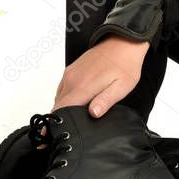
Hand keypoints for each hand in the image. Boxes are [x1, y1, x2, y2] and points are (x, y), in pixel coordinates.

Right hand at [34, 36, 148, 147]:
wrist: (123, 41)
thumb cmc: (125, 64)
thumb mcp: (121, 86)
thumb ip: (105, 101)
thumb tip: (93, 114)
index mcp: (83, 86)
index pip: (61, 110)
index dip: (56, 125)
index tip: (53, 137)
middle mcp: (72, 79)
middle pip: (57, 106)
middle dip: (58, 120)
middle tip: (61, 133)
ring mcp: (71, 74)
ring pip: (59, 98)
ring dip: (62, 109)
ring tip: (70, 120)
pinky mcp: (72, 70)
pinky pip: (63, 89)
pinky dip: (65, 99)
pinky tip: (75, 104)